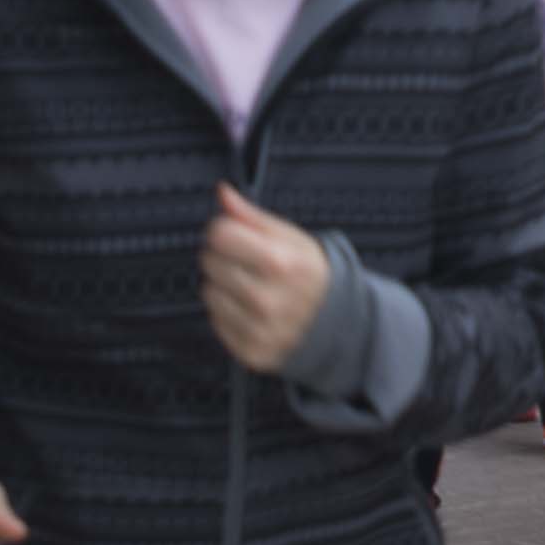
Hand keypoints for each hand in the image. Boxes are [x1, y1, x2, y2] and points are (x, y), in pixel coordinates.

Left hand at [198, 185, 338, 374]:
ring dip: (223, 286)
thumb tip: (223, 193)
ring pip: (209, 292)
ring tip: (250, 286)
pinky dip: (228, 313)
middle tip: (246, 263)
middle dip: (223, 257)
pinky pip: (216, 321)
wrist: (335, 322)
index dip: (225, 230)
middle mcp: (267, 300)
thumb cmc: (309, 274)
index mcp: (280, 263)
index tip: (237, 236)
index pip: (219, 235)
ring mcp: (258, 329)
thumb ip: (251, 215)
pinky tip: (249, 309)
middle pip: (210, 262)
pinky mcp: (250, 351)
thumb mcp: (290, 237)